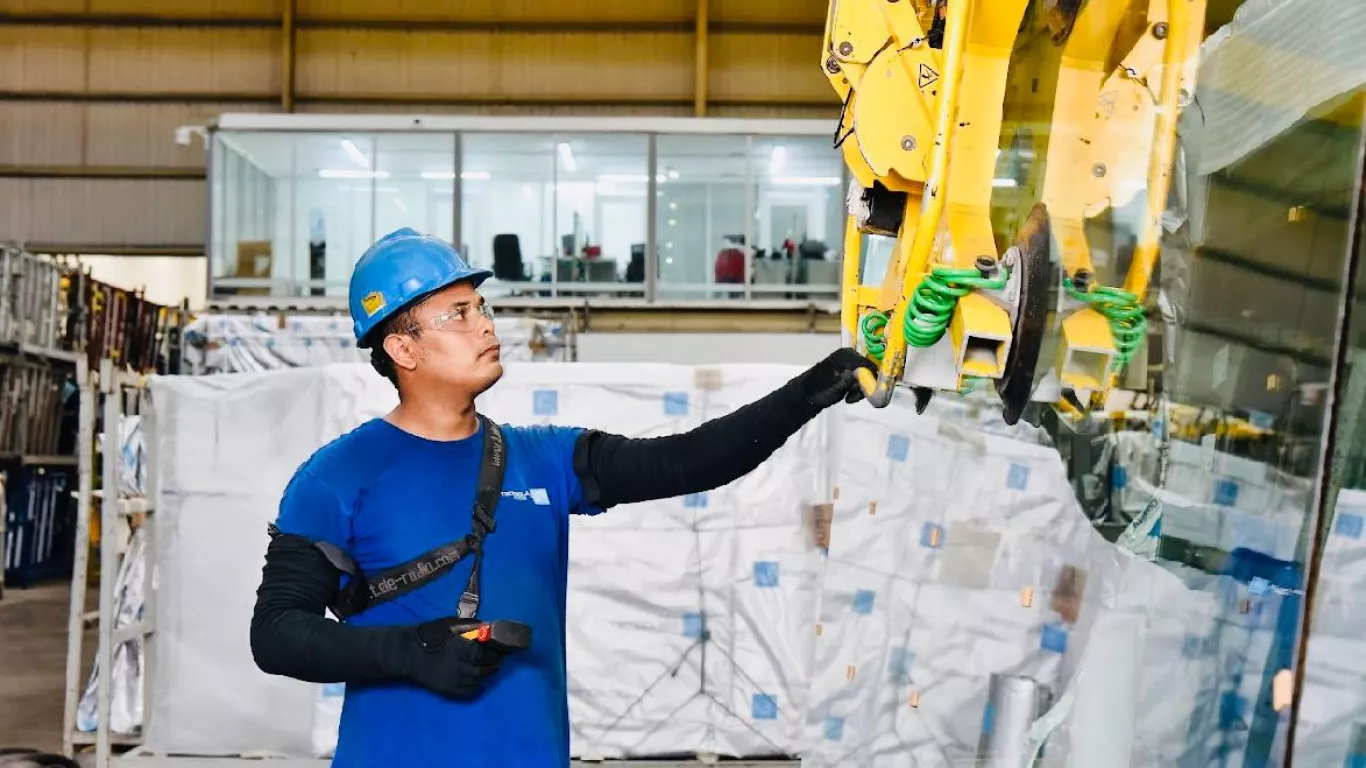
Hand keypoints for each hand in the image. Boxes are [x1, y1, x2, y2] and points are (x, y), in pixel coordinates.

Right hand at [399, 617, 513, 698]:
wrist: (408, 653)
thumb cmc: (430, 635)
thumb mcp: (450, 624)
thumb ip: (470, 626)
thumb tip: (489, 628)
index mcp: (458, 648)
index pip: (483, 657)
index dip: (493, 656)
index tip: (498, 653)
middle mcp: (457, 667)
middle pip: (483, 671)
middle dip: (492, 667)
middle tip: (496, 662)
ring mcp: (452, 681)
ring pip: (477, 682)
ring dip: (484, 676)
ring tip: (486, 669)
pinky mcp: (447, 690)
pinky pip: (468, 693)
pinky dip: (476, 687)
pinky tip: (476, 680)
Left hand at [799, 347, 878, 407]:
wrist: (809, 396)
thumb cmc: (817, 388)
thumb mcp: (830, 386)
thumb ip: (843, 381)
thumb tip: (852, 375)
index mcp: (845, 355)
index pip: (865, 364)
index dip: (867, 378)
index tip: (860, 391)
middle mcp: (852, 357)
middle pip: (869, 372)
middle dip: (863, 386)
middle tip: (853, 396)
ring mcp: (853, 366)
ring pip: (867, 380)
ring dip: (860, 391)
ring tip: (849, 398)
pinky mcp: (854, 376)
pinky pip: (864, 384)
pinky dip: (858, 392)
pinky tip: (849, 398)